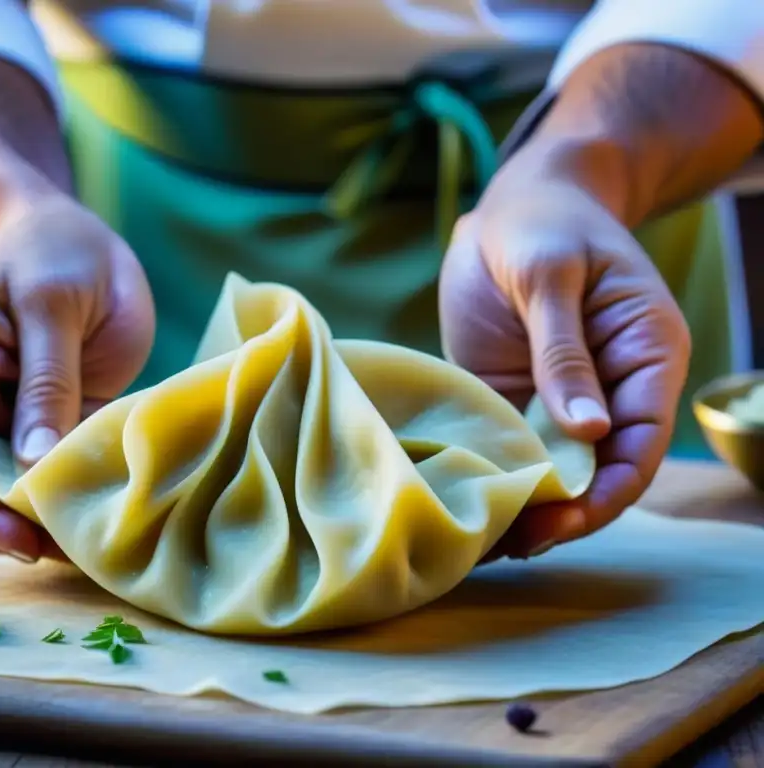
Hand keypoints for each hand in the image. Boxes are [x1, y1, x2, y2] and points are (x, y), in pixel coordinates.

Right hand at [0, 194, 154, 561]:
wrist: (62, 232)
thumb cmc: (51, 250)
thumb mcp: (53, 304)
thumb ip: (46, 381)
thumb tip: (37, 465)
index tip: (22, 539)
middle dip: (5, 528)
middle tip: (68, 553)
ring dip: (35, 523)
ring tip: (86, 547)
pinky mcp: (34, 430)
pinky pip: (39, 477)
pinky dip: (62, 501)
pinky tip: (96, 520)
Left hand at [439, 141, 690, 559]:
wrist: (512, 202)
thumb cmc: (543, 222)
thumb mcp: (550, 276)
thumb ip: (564, 350)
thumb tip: (589, 431)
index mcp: (645, 355)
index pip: (640, 442)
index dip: (608, 489)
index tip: (564, 518)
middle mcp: (609, 387)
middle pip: (598, 468)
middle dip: (564, 510)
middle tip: (514, 542)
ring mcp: (559, 397)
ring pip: (554, 467)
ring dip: (526, 504)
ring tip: (484, 541)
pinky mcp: (514, 398)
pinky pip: (511, 448)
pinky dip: (495, 477)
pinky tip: (466, 503)